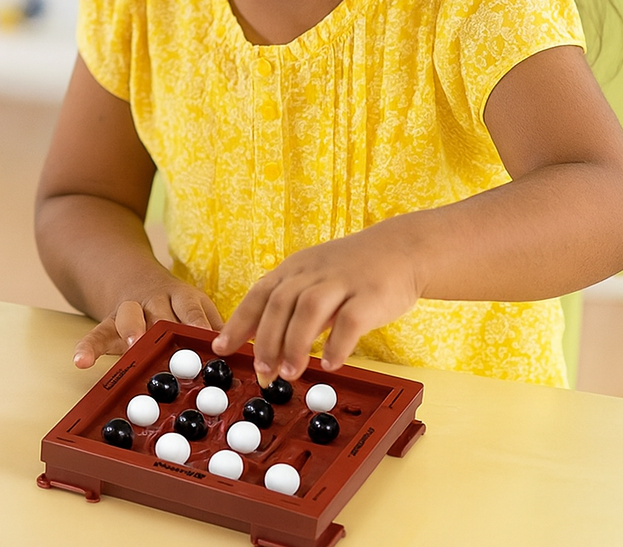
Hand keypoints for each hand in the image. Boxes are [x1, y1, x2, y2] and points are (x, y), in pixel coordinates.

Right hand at [73, 275, 222, 368]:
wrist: (134, 276)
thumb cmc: (175, 304)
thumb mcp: (198, 307)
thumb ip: (215, 328)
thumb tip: (247, 352)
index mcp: (182, 297)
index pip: (192, 310)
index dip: (199, 325)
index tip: (209, 342)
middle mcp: (155, 301)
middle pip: (159, 312)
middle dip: (162, 328)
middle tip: (165, 345)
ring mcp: (130, 309)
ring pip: (128, 316)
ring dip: (130, 330)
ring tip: (130, 345)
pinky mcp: (108, 321)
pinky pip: (96, 332)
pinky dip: (88, 346)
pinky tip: (81, 361)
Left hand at [211, 222, 420, 383]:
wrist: (402, 249)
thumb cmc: (354, 271)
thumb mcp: (315, 277)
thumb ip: (292, 307)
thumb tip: (265, 348)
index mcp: (296, 269)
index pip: (259, 294)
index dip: (238, 322)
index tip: (221, 348)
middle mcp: (314, 272)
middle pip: (280, 303)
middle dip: (266, 340)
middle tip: (261, 372)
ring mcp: (343, 282)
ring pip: (309, 310)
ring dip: (295, 344)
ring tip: (289, 373)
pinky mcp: (370, 295)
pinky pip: (350, 321)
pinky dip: (337, 344)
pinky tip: (330, 364)